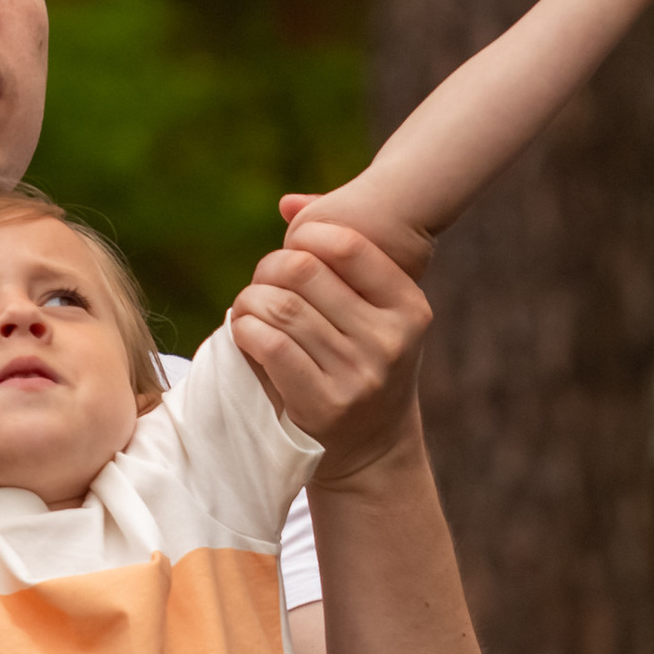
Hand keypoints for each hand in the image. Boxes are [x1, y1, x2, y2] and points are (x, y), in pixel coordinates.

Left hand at [227, 209, 431, 484]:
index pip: (349, 245)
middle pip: (304, 271)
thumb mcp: (376, 314)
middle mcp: (390, 340)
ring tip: (249, 309)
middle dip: (270, 268)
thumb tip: (289, 204)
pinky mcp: (324, 404)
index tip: (293, 252)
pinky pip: (268, 346)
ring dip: (251, 301)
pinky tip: (245, 333)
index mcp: (408, 306)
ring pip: (280, 307)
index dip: (306, 238)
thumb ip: (343, 261)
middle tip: (263, 282)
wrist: (370, 448)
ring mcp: (359, 375)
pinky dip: (245, 331)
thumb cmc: (363, 362)